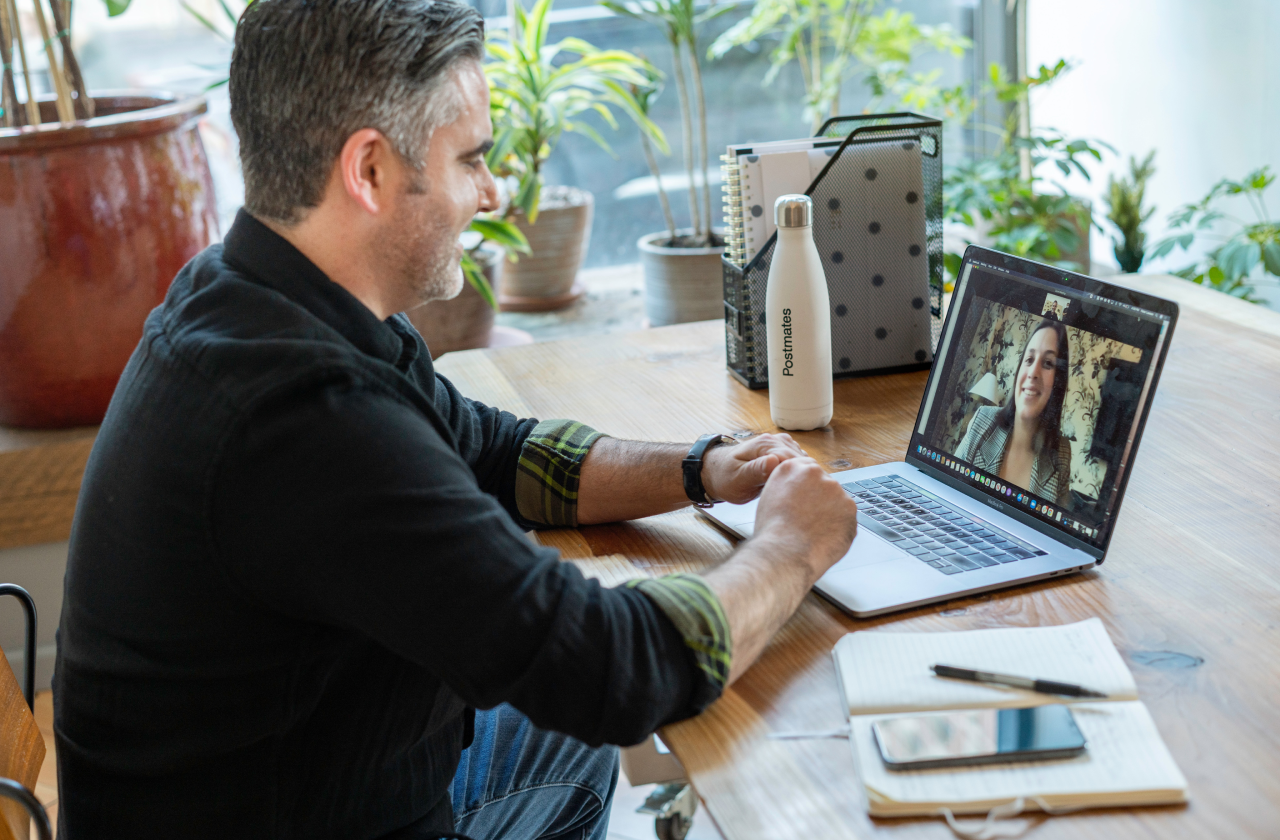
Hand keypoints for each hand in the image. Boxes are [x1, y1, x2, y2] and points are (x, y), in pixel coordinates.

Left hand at [702, 433, 805, 504]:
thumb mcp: (738, 479)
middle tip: (800, 498)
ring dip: (802, 476)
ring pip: (802, 462)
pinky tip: (794, 487)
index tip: (800, 494)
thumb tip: (775, 461)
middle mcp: (775, 441)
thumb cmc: (725, 477)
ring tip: (797, 494)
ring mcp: (780, 445)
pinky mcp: (783, 452)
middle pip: (801, 460)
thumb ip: (756, 470)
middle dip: (803, 478)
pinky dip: (799, 474)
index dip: (798, 478)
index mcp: (765, 444)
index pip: (793, 459)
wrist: (717, 472)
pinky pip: (798, 463)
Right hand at [750, 456, 857, 582]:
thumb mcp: (769, 497)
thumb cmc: (772, 532)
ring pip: (837, 501)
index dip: (807, 488)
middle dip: (820, 500)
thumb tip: (799, 491)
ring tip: (813, 532)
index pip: (807, 470)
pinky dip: (839, 527)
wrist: (785, 552)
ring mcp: (835, 490)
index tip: (805, 500)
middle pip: (824, 484)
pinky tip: (824, 537)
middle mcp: (816, 473)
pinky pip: (846, 517)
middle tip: (808, 520)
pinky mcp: (850, 507)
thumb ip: (787, 486)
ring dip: (830, 513)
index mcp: (792, 468)